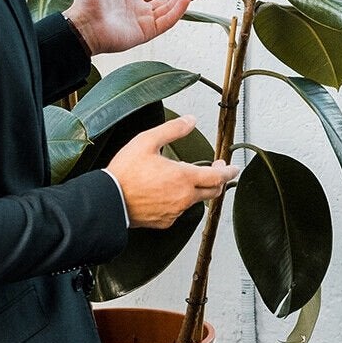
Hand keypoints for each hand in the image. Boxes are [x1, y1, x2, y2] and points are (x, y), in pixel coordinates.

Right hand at [109, 116, 238, 229]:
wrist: (108, 201)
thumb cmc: (124, 173)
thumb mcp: (147, 142)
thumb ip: (172, 130)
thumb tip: (190, 121)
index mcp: (184, 178)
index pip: (218, 176)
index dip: (229, 171)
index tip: (233, 167)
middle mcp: (184, 197)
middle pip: (213, 191)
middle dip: (218, 180)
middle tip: (215, 170)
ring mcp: (176, 211)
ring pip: (195, 201)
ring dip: (197, 190)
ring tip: (185, 179)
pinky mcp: (166, 221)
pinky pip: (179, 211)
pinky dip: (180, 201)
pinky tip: (168, 193)